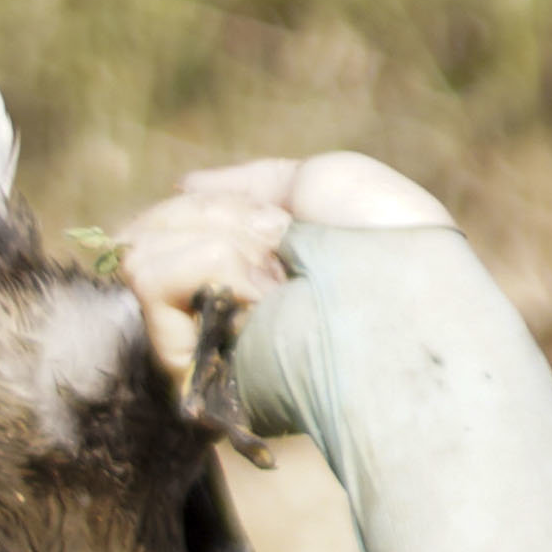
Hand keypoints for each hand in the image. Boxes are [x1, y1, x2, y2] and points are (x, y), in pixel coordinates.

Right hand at [120, 150, 456, 404]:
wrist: (408, 286)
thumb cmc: (386, 235)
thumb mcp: (315, 183)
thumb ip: (245, 187)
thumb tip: (182, 185)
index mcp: (246, 272)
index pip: (173, 225)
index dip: (210, 209)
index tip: (272, 221)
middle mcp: (218, 309)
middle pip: (150, 232)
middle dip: (216, 217)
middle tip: (282, 243)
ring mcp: (203, 340)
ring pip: (144, 252)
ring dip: (214, 240)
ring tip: (275, 277)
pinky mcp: (194, 368)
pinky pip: (148, 278)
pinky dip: (203, 264)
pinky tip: (259, 296)